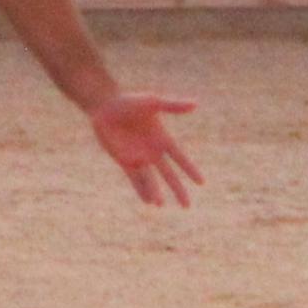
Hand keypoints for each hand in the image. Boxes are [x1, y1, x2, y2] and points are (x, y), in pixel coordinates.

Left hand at [87, 93, 202, 207]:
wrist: (106, 107)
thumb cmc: (130, 102)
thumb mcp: (153, 102)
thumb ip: (173, 106)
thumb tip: (196, 104)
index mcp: (163, 139)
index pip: (181, 159)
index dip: (191, 170)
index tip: (202, 183)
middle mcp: (153, 152)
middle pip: (169, 175)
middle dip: (178, 190)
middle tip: (187, 206)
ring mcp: (139, 158)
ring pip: (151, 180)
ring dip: (155, 192)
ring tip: (160, 205)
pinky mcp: (124, 161)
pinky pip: (135, 179)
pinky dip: (141, 190)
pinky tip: (148, 201)